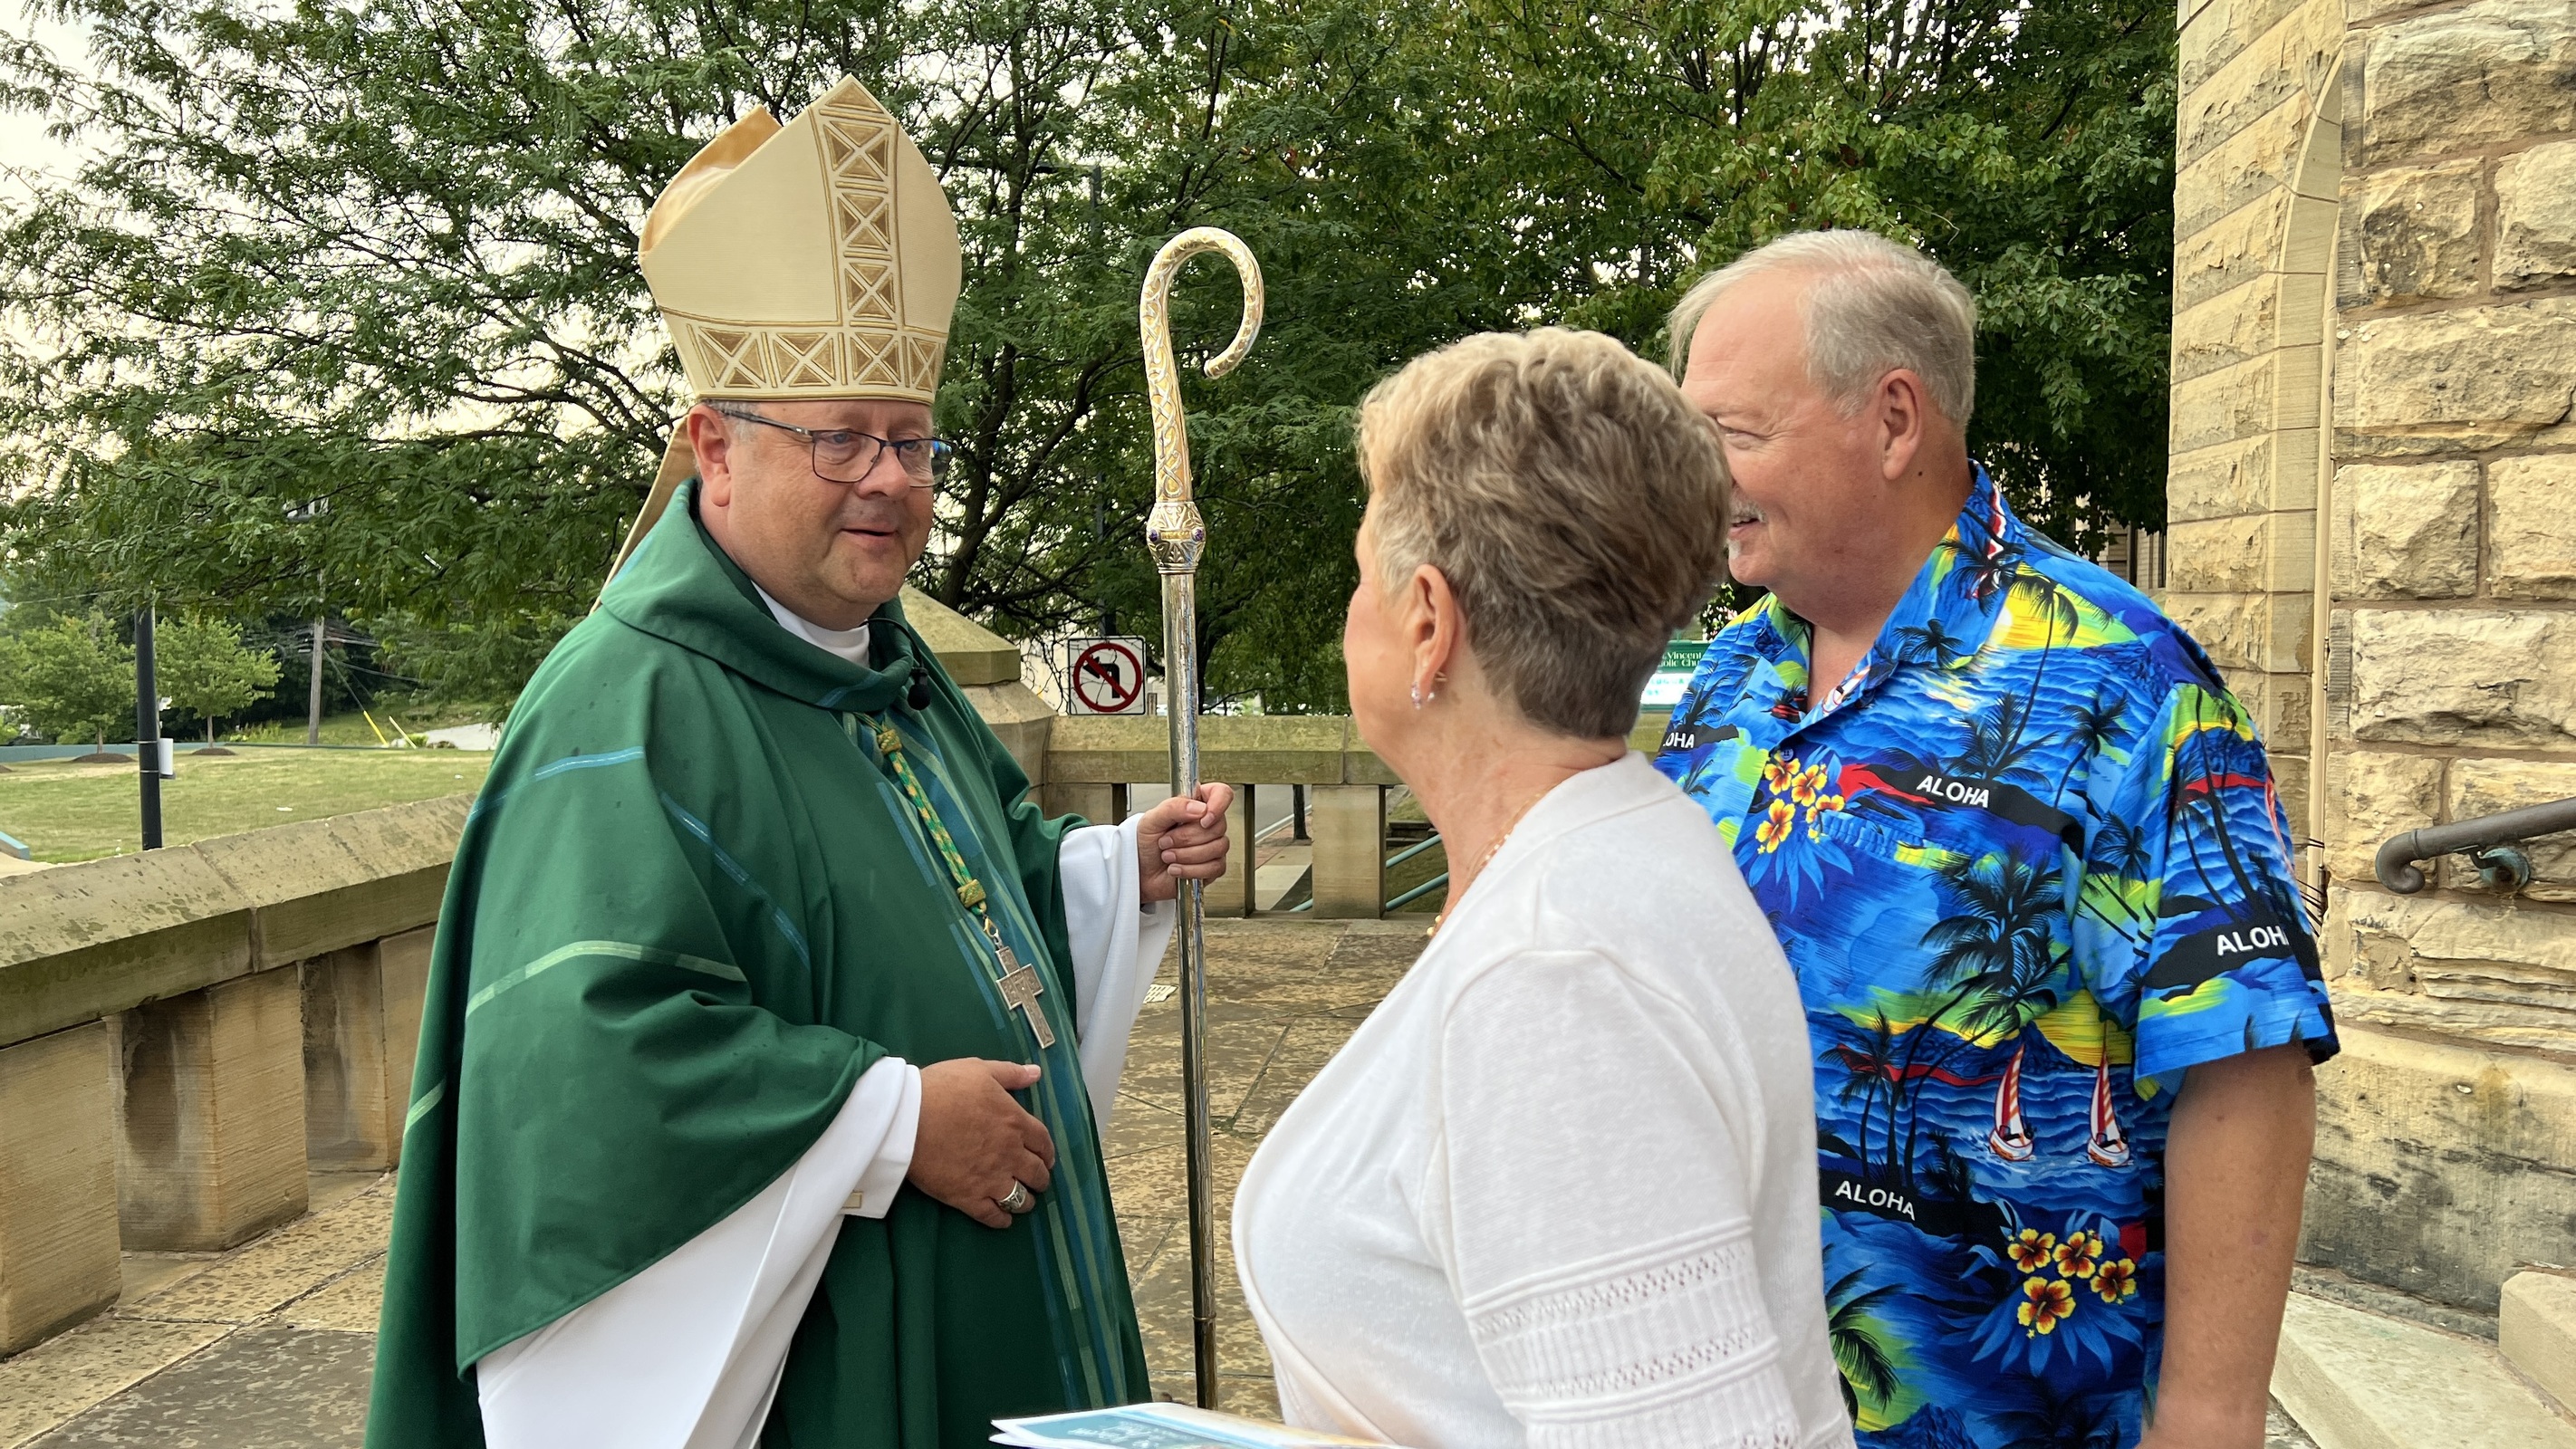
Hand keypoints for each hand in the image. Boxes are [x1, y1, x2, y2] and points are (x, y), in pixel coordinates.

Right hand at [907, 1058, 1055, 1228]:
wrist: (907, 1118)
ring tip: (1024, 1202)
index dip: (1048, 1153)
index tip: (1047, 1158)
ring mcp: (990, 1179)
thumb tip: (1036, 1073)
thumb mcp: (980, 1069)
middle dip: (1040, 1179)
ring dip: (1026, 1202)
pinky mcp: (968, 1197)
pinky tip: (1004, 1220)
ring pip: (1020, 1198)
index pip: (1043, 1142)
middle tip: (1037, 1181)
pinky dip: (1002, 1220)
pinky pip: (993, 1216)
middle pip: (1036, 1173)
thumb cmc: (943, 1089)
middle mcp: (1009, 1154)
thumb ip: (1010, 1073)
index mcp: (1015, 1122)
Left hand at [1136, 782, 1231, 902]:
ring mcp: (1212, 846)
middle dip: (1186, 837)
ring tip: (1168, 855)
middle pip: (1218, 826)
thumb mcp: (1151, 820)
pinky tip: (1176, 868)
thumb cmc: (1146, 844)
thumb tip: (1199, 808)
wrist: (1141, 872)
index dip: (1218, 804)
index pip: (1222, 794)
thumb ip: (1174, 807)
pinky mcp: (1212, 867)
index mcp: (1195, 805)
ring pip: (1217, 848)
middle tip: (1166, 841)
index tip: (1203, 819)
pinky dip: (1190, 869)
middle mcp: (1207, 824)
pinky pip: (1214, 868)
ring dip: (1186, 855)